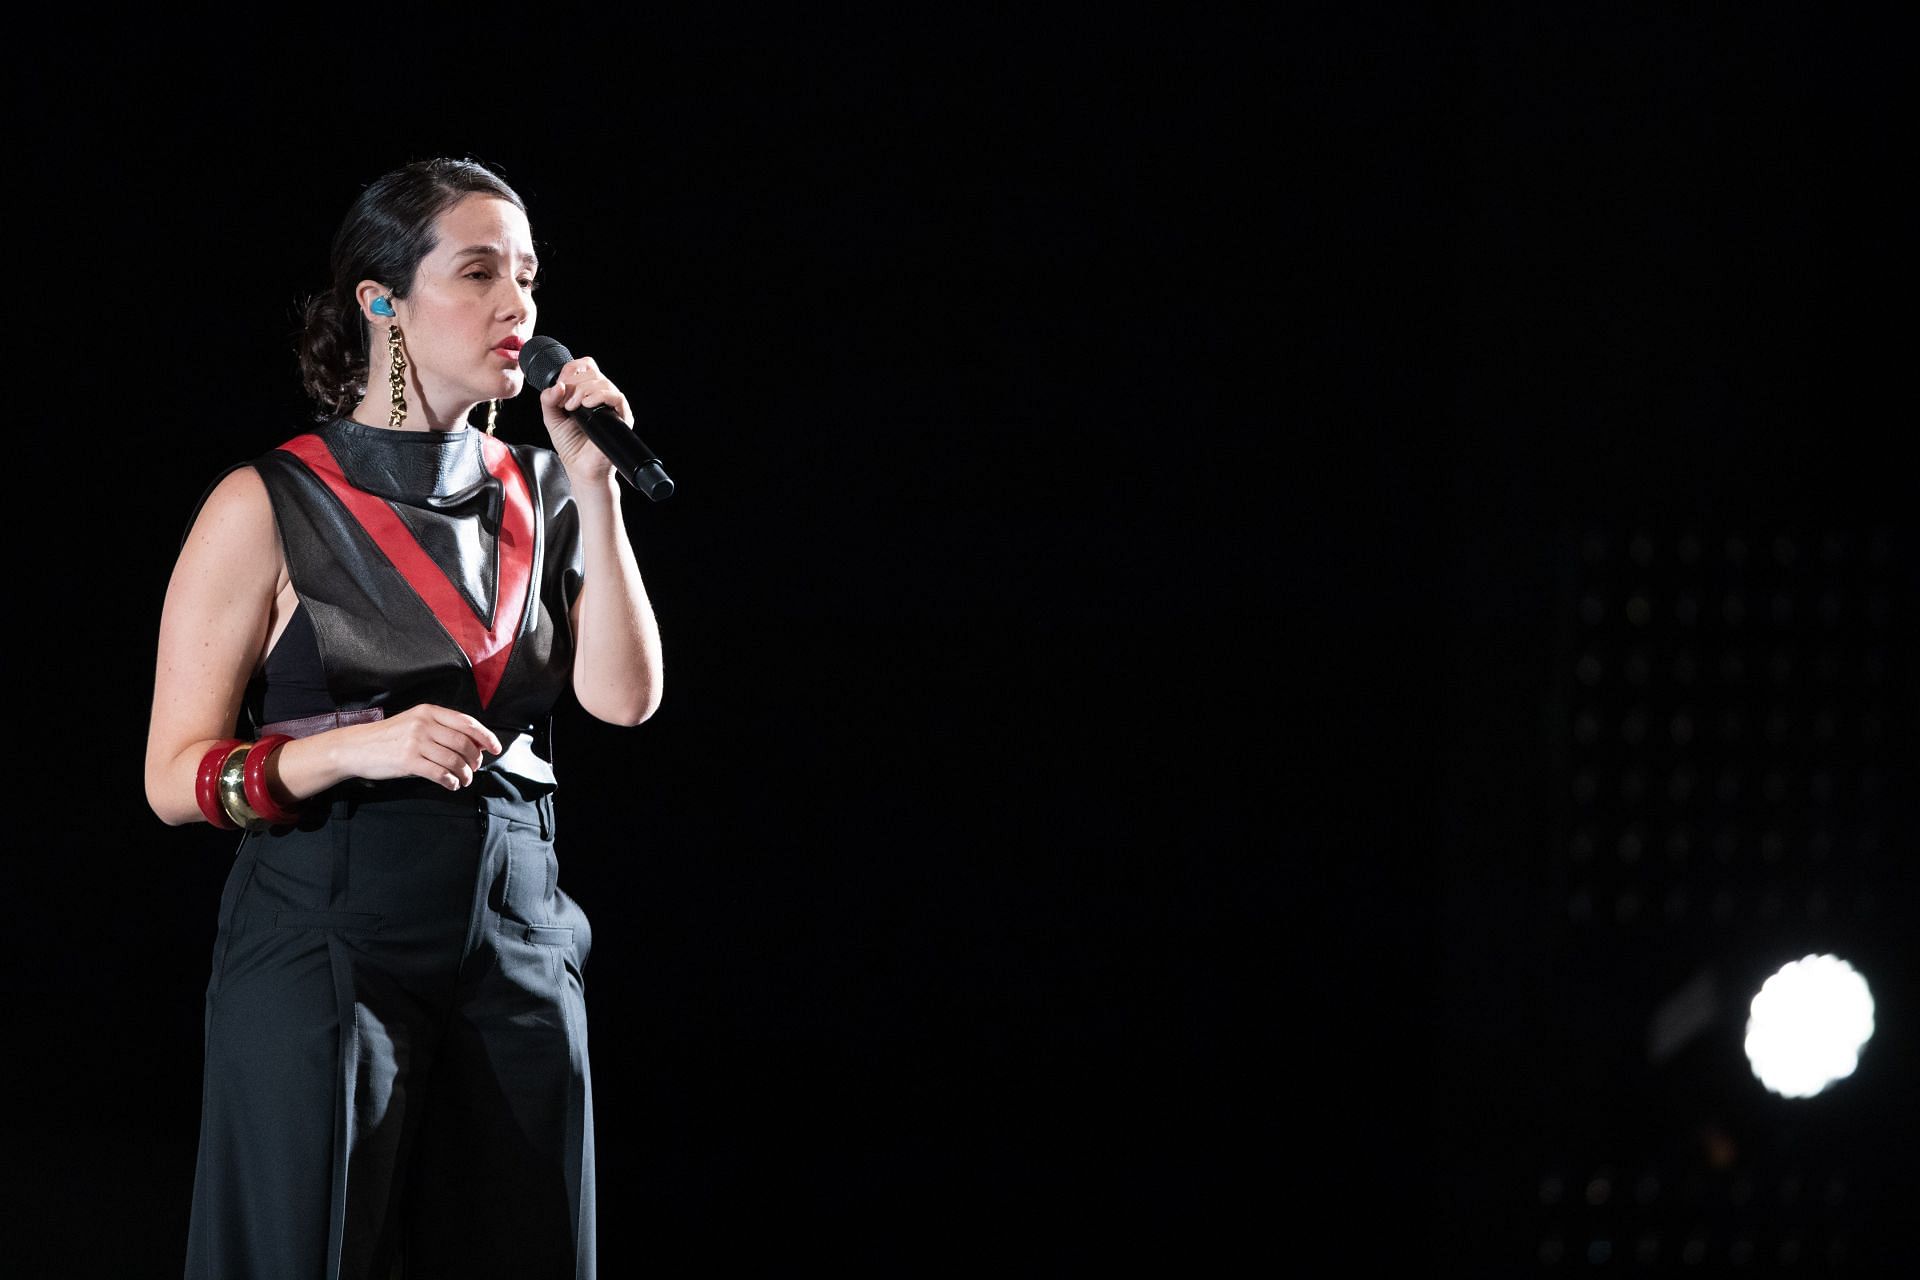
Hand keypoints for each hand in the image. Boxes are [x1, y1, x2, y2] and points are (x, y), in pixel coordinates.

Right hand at [331, 703, 504, 790]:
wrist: (356, 747)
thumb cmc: (389, 737)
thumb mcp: (414, 722)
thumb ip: (440, 728)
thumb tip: (473, 744)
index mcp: (428, 711)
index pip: (467, 723)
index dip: (486, 736)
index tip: (496, 748)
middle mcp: (424, 724)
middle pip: (464, 743)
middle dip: (475, 759)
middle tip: (475, 768)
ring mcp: (415, 742)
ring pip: (454, 760)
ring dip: (464, 773)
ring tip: (464, 779)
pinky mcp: (408, 761)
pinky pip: (439, 773)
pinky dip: (451, 781)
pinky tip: (452, 784)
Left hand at [538, 354, 632, 487]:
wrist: (581, 468)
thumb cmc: (570, 445)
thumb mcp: (551, 418)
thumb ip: (548, 400)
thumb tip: (557, 385)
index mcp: (587, 392)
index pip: (585, 366)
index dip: (571, 370)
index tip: (559, 386)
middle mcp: (601, 396)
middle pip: (592, 372)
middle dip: (573, 384)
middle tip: (565, 403)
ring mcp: (612, 406)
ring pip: (603, 382)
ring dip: (582, 391)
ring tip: (572, 408)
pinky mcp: (622, 417)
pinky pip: (616, 397)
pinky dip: (599, 396)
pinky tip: (587, 405)